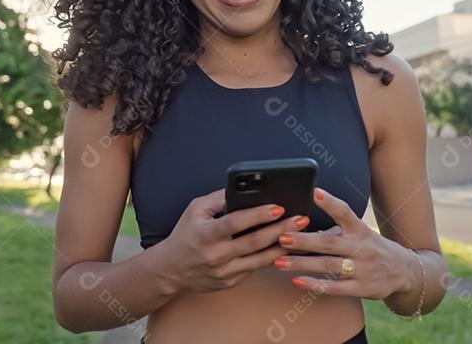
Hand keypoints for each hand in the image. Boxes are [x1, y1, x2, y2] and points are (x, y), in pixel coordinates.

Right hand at [157, 187, 309, 293]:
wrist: (170, 270)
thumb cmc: (184, 235)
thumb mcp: (195, 210)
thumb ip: (219, 198)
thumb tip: (244, 187)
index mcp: (206, 234)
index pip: (236, 223)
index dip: (258, 215)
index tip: (278, 207)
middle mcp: (216, 255)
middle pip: (254, 242)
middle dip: (281, 229)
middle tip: (301, 218)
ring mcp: (224, 272)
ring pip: (260, 260)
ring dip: (283, 246)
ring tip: (301, 234)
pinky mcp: (230, 282)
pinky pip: (255, 269)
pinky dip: (272, 258)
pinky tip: (286, 248)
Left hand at [271, 187, 417, 298]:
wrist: (404, 272)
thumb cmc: (373, 248)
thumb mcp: (361, 232)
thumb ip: (337, 228)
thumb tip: (303, 221)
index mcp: (360, 230)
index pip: (345, 212)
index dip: (330, 203)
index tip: (314, 192)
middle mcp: (362, 248)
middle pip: (329, 243)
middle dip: (304, 240)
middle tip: (282, 236)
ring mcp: (363, 269)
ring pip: (328, 266)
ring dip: (302, 264)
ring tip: (279, 261)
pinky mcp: (362, 288)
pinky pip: (335, 287)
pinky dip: (315, 284)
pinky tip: (297, 281)